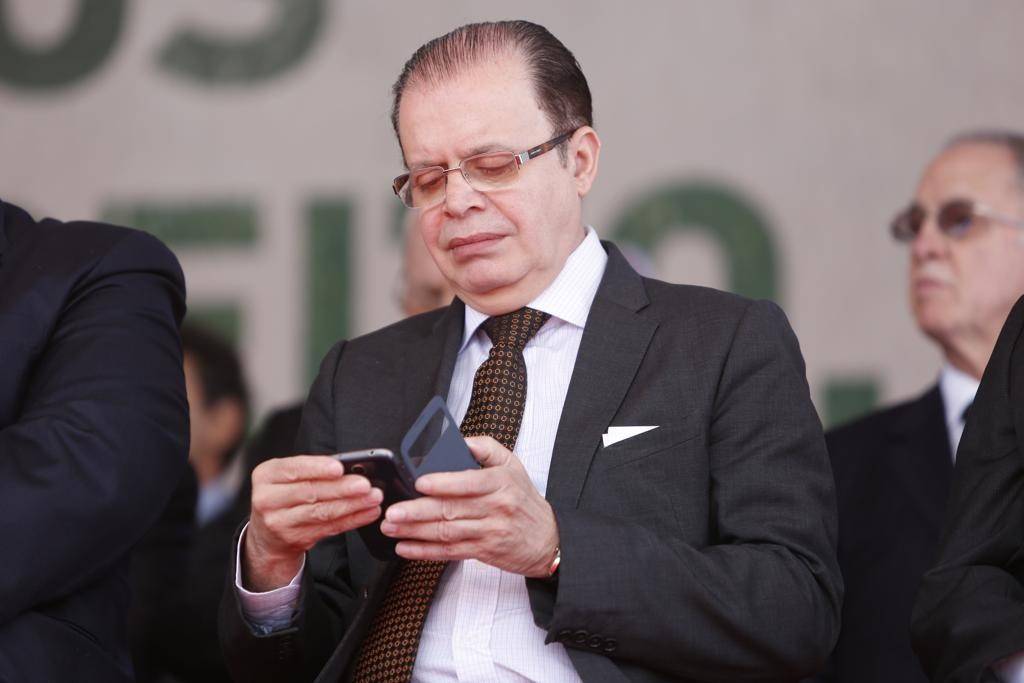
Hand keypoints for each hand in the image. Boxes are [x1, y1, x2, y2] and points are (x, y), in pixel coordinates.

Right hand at [243, 455, 382, 590]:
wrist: (267, 534)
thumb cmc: (284, 495)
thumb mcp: (286, 477)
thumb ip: (313, 470)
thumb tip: (351, 468)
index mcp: (266, 475)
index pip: (294, 469)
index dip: (318, 468)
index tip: (340, 468)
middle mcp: (267, 499)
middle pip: (310, 492)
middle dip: (342, 488)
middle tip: (366, 485)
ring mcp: (279, 522)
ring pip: (321, 512)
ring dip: (352, 505)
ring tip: (373, 498)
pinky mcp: (294, 539)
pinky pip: (329, 528)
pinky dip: (352, 519)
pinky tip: (368, 513)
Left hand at [380, 436, 558, 576]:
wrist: (548, 538)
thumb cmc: (524, 499)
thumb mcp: (512, 464)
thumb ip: (485, 447)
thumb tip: (458, 440)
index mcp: (501, 482)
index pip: (469, 482)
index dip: (443, 483)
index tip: (420, 483)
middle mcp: (496, 508)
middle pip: (451, 509)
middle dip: (417, 511)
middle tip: (393, 510)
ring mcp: (489, 532)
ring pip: (447, 532)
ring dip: (415, 531)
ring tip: (391, 526)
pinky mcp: (483, 552)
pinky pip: (450, 552)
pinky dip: (425, 551)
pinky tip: (406, 547)